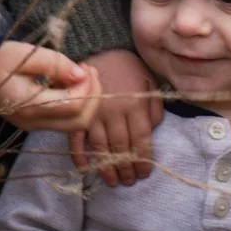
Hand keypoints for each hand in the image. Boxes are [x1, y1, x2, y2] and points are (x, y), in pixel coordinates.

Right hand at [0, 41, 101, 131]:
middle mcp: (32, 122)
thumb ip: (55, 63)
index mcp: (27, 104)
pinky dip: (76, 104)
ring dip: (87, 102)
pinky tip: (70, 83)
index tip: (85, 67)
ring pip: (75, 125)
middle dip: (93, 96)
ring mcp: (34, 126)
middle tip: (89, 71)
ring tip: (82, 76)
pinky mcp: (36, 124)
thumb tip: (81, 75)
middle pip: (79, 122)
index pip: (72, 105)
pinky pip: (65, 121)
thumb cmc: (0, 59)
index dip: (87, 87)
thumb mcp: (26, 53)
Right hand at [69, 50, 161, 186]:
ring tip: (112, 181)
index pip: (142, 141)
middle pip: (122, 148)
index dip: (143, 161)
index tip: (144, 174)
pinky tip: (84, 168)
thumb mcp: (149, 81)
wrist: (99, 47)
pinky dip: (79, 154)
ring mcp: (94, 112)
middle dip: (126, 169)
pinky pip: (76, 137)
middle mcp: (115, 112)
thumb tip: (153, 130)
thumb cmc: (127, 66)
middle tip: (128, 182)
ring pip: (101, 147)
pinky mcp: (78, 111)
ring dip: (106, 167)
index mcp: (135, 106)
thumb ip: (154, 107)